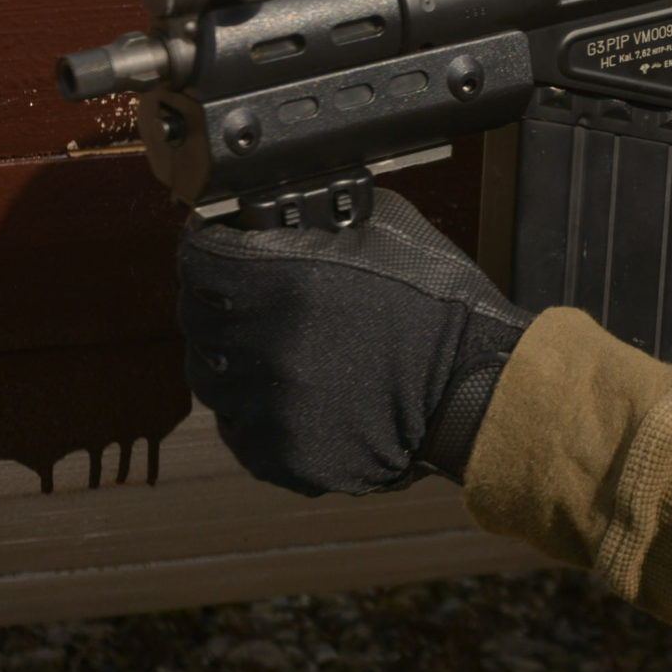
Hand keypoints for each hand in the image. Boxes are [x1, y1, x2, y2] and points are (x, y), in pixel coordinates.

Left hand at [178, 188, 533, 495]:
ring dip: (242, 360)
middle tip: (270, 304)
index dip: (213, 249)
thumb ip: (315, 219)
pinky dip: (263, 409)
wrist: (474, 389)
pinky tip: (306, 392)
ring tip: (296, 351)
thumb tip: (270, 215)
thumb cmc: (438, 305)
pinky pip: (242, 426)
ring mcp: (266, 408)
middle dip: (228, 305)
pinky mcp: (278, 456)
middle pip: (199, 318)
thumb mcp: (382, 227)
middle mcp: (261, 346)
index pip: (198, 257)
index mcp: (279, 280)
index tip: (225, 250)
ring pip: (214, 377)